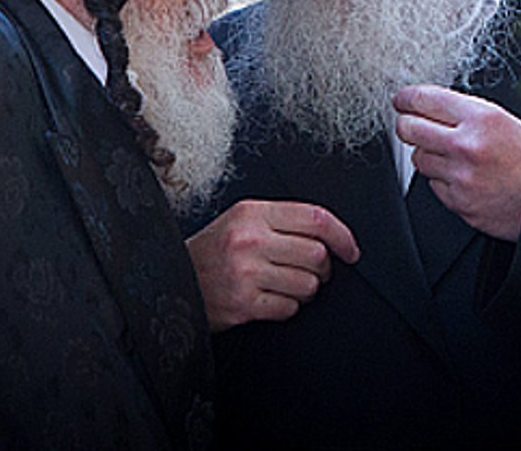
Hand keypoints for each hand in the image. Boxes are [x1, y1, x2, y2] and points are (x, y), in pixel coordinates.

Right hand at [186, 199, 359, 332]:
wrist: (170, 279)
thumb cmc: (209, 252)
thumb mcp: (239, 222)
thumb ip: (279, 222)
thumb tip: (328, 235)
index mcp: (252, 212)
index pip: (315, 218)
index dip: (342, 235)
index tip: (351, 250)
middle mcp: (249, 239)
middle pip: (317, 254)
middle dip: (322, 268)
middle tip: (311, 272)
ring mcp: (246, 272)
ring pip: (308, 284)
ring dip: (304, 290)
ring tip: (284, 286)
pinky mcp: (243, 303)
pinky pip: (289, 308)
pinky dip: (286, 307)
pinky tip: (269, 300)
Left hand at [393, 84, 520, 241]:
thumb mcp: (499, 119)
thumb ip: (460, 110)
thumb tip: (423, 103)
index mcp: (481, 118)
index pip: (426, 99)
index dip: (407, 98)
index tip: (401, 100)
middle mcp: (468, 146)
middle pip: (410, 129)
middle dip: (406, 125)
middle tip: (410, 125)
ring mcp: (461, 176)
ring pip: (419, 158)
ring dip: (428, 155)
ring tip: (452, 156)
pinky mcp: (458, 201)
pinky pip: (432, 184)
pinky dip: (442, 180)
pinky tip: (463, 177)